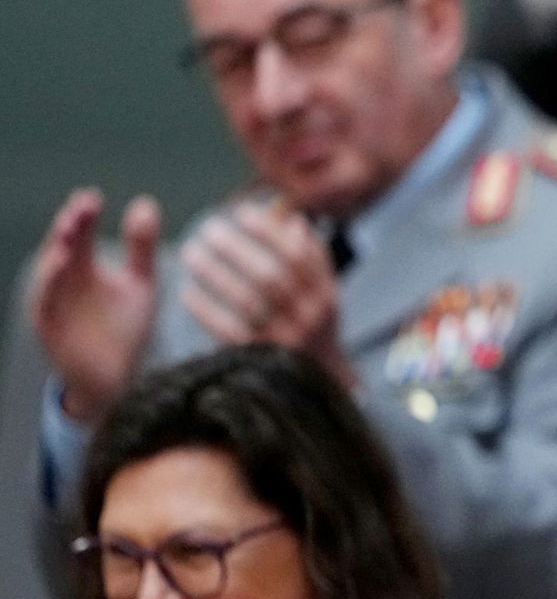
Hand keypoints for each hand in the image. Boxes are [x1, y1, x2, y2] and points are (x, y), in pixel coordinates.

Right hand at [28, 190, 161, 425]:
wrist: (119, 376)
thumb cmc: (126, 328)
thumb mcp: (141, 283)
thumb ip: (141, 247)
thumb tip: (144, 202)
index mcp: (85, 267)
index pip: (80, 234)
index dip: (83, 214)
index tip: (92, 196)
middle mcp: (65, 281)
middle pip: (61, 246)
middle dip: (68, 226)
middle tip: (80, 206)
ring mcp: (54, 302)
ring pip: (48, 271)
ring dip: (57, 250)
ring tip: (70, 232)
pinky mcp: (49, 326)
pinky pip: (44, 301)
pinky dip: (50, 282)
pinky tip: (62, 264)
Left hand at [179, 201, 354, 386]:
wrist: (314, 386)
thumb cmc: (312, 328)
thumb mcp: (323, 295)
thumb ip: (311, 258)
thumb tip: (290, 220)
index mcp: (326, 295)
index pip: (298, 254)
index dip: (268, 230)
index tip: (240, 212)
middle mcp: (309, 317)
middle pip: (270, 274)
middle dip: (236, 248)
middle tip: (207, 229)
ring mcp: (284, 340)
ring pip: (246, 300)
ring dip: (215, 273)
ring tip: (191, 253)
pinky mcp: (258, 359)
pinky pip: (227, 329)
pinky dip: (205, 309)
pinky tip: (187, 292)